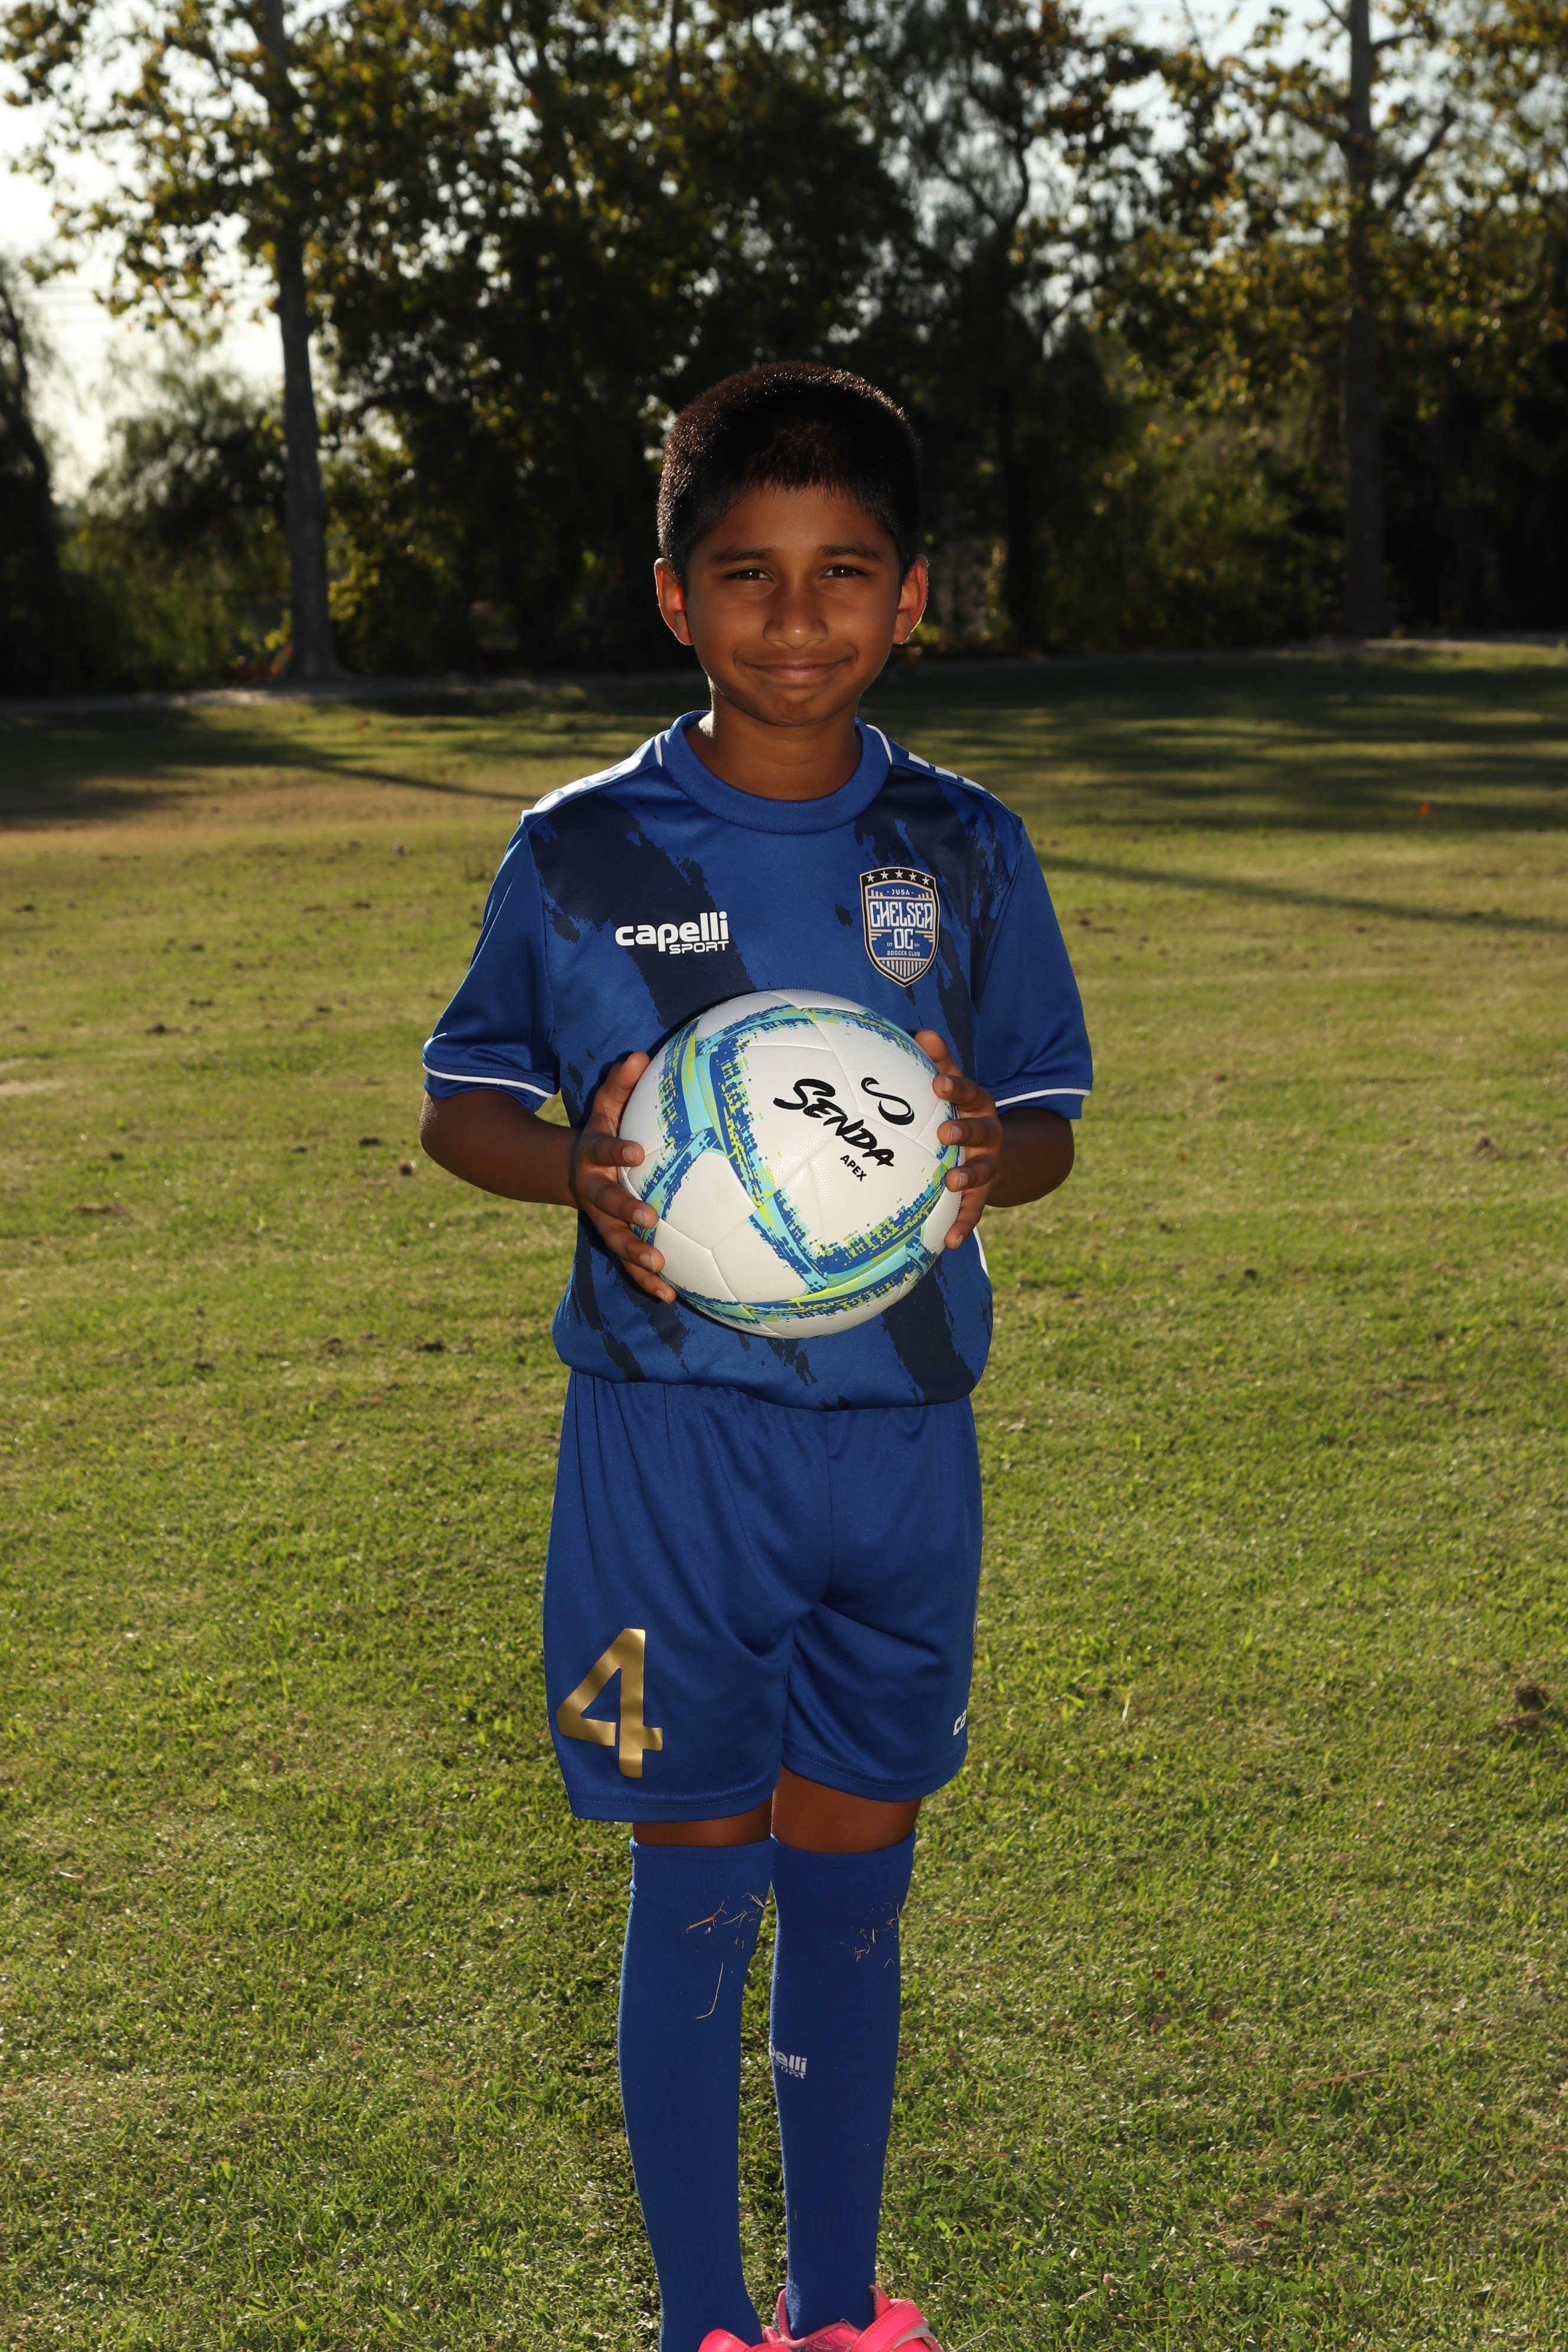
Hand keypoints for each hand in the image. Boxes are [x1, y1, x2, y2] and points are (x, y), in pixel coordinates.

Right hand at [567, 1053, 675, 1303]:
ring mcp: (602, 1220)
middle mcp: (595, 1192)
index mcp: (592, 1156)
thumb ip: (619, 1084)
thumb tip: (639, 1054)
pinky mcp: (614, 1239)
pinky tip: (670, 1295)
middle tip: (649, 1219)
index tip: (637, 1152)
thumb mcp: (604, 1107)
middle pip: (607, 1204)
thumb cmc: (600, 1133)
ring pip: (617, 1241)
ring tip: (659, 1266)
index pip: (604, 1151)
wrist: (571, 1171)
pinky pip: (629, 1264)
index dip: (618, 1152)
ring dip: (636, 1255)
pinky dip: (646, 1281)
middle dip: (626, 1211)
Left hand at [915, 1030, 1001, 1249]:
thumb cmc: (965, 1111)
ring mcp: (989, 1165)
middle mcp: (989, 1135)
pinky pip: (974, 1211)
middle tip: (945, 1133)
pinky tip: (950, 1242)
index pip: (969, 1093)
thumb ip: (940, 1063)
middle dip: (965, 1131)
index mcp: (979, 1106)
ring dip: (967, 1177)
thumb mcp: (957, 1087)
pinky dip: (963, 1225)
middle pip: (982, 1131)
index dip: (955, 1088)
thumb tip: (920, 1032)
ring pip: (981, 1171)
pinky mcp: (984, 1193)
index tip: (937, 1084)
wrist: (1004, 1151)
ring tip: (950, 1182)